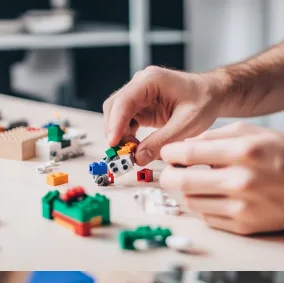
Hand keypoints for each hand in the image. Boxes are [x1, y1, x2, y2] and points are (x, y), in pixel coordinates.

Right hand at [103, 66, 226, 164]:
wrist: (213, 94)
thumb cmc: (204, 100)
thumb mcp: (187, 124)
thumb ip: (161, 141)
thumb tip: (138, 157)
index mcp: (151, 80)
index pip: (123, 102)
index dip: (115, 124)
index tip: (112, 144)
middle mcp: (140, 85)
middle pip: (114, 108)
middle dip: (115, 132)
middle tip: (122, 153)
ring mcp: (138, 95)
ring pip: (116, 116)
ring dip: (120, 135)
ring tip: (133, 151)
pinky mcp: (140, 107)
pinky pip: (124, 122)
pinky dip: (127, 136)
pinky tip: (137, 146)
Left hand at [159, 122, 283, 234]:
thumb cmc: (282, 156)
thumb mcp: (255, 134)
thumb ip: (216, 136)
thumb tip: (182, 145)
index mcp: (245, 152)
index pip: (189, 153)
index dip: (170, 153)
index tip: (168, 154)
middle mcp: (242, 181)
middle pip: (182, 182)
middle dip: (169, 175)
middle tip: (171, 172)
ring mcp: (241, 207)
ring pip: (190, 202)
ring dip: (187, 192)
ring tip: (198, 183)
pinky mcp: (242, 226)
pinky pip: (206, 217)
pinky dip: (205, 206)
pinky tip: (216, 197)